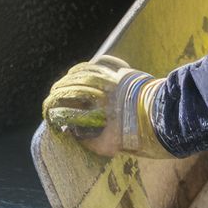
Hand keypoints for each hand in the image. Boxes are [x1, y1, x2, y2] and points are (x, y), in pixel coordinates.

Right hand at [43, 56, 171, 157]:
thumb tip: (71, 132)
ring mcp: (110, 78)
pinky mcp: (124, 73)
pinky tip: (93, 61)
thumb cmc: (133, 137)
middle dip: (59, 90)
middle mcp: (97, 90)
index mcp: (90, 109)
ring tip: (68, 76)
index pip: (64, 106)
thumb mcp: (106, 146)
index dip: (53, 108)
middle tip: (54, 93)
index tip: (48, 111)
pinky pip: (107, 61)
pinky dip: (98, 61)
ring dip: (74, 73)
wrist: (159, 120)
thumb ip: (87, 141)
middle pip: (71, 85)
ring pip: (85, 70)